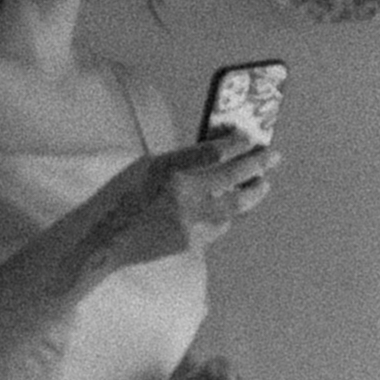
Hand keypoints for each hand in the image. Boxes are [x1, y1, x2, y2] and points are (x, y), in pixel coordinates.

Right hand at [92, 134, 271, 269]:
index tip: (251, 136)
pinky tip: (234, 207)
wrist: (106, 241)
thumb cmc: (122, 198)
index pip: (214, 153)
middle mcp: (184, 197)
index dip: (237, 144)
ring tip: (263, 183)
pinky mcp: (192, 242)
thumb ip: (182, 161)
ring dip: (252, 193)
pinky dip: (229, 213)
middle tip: (274, 156)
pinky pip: (220, 225)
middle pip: (233, 178)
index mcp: (169, 172)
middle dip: (258, 165)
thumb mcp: (147, 167)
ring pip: (234, 206)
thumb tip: (218, 151)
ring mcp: (190, 223)